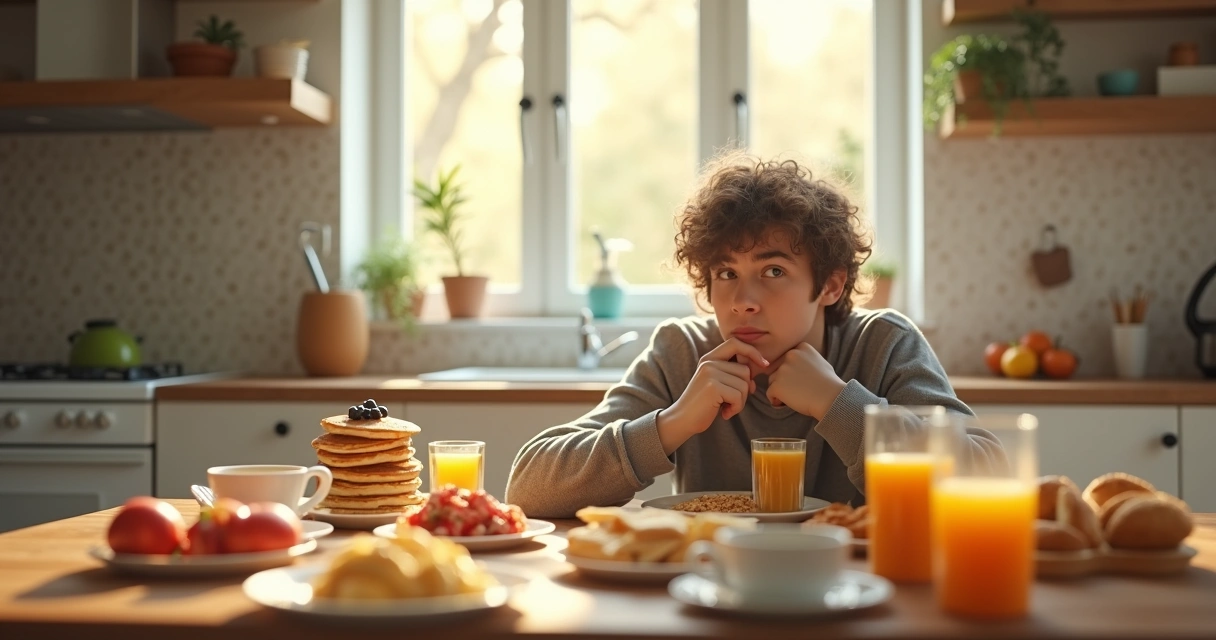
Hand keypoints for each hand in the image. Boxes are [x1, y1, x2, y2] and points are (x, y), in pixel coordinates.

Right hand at [656, 338, 768, 453]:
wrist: (683, 419)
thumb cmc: (703, 405)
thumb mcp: (718, 385)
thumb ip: (734, 378)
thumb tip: (753, 381)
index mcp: (710, 358)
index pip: (735, 343)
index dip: (752, 351)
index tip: (763, 364)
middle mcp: (709, 362)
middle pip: (745, 370)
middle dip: (744, 390)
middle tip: (731, 402)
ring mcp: (710, 373)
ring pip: (744, 385)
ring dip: (740, 402)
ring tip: (726, 407)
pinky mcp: (713, 387)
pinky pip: (738, 396)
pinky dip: (736, 408)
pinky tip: (724, 413)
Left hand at [766, 342, 845, 419]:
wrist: (831, 398)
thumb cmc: (828, 384)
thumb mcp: (820, 362)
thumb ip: (805, 359)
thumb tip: (794, 365)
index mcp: (801, 348)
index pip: (787, 359)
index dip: (792, 372)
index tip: (804, 380)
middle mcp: (790, 355)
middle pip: (778, 369)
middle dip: (785, 380)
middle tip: (801, 390)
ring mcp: (782, 370)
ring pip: (772, 381)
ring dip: (780, 390)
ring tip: (797, 396)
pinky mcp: (777, 385)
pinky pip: (770, 393)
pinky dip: (776, 400)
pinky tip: (790, 402)